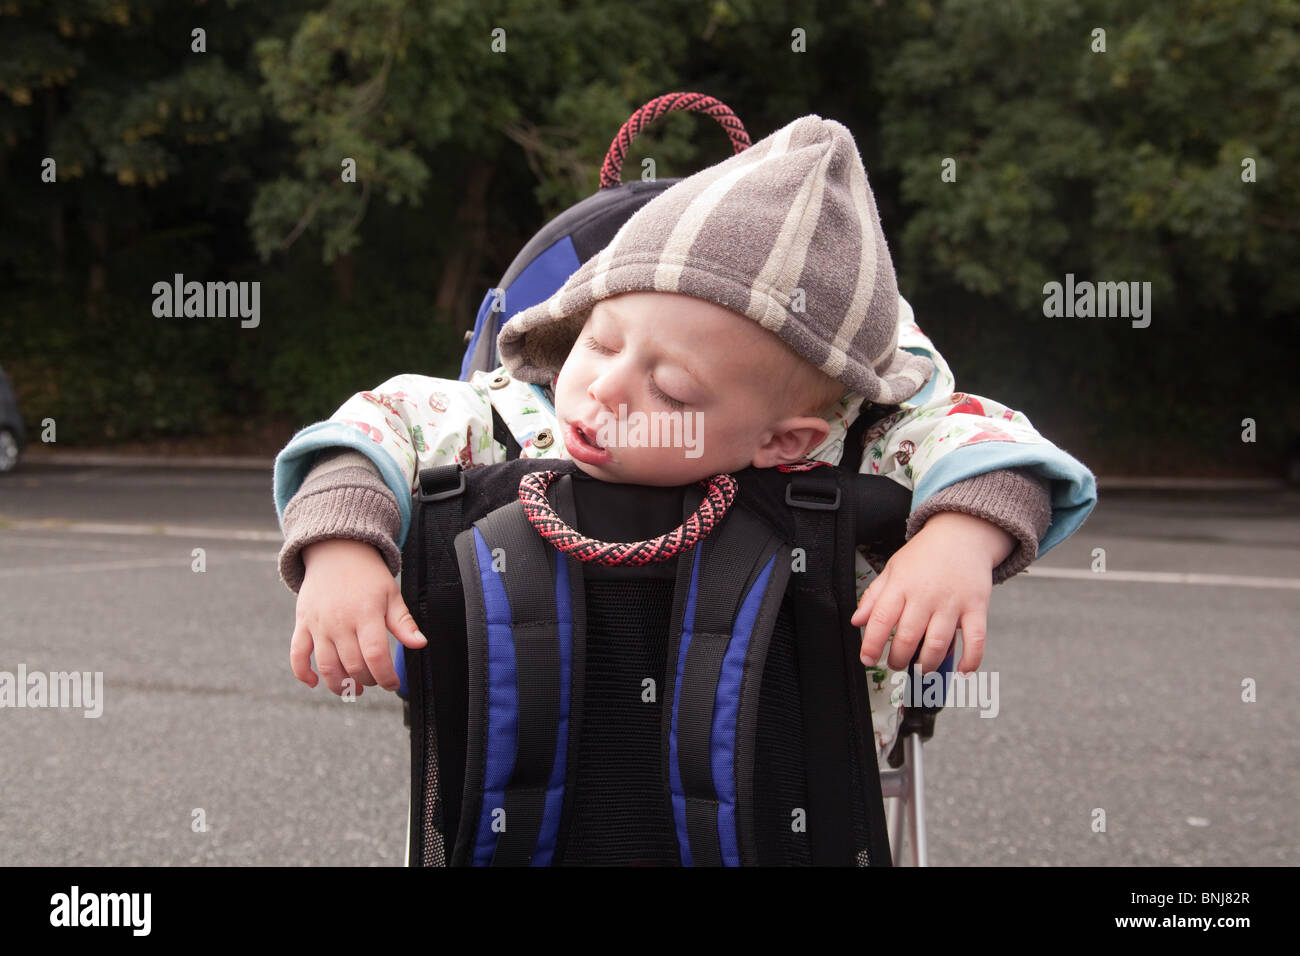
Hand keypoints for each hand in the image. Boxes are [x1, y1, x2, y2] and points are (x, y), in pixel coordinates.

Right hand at [290, 538, 426, 695]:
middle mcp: (340, 621)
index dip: (386, 676)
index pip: (375, 655)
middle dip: (367, 680)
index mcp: (366, 614)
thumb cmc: (368, 575)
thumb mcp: (391, 594)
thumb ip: (404, 622)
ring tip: (352, 689)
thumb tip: (420, 644)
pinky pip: (297, 654)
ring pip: (326, 665)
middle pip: (352, 665)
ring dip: (339, 684)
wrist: (336, 551)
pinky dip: (303, 673)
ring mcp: (318, 624)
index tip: (393, 684)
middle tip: (375, 681)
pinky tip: (314, 683)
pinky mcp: (302, 624)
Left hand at [850, 512, 1014, 673]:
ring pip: (938, 644)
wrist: (962, 534)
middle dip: (899, 659)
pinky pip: (976, 640)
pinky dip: (970, 660)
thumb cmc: (925, 554)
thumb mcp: (893, 569)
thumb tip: (856, 621)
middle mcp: (926, 595)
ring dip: (927, 664)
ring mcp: (952, 602)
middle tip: (896, 663)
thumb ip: (874, 597)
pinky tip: (962, 670)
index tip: (867, 659)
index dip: (872, 644)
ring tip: (921, 667)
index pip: (882, 619)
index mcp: (901, 585)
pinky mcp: (977, 607)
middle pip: (908, 637)